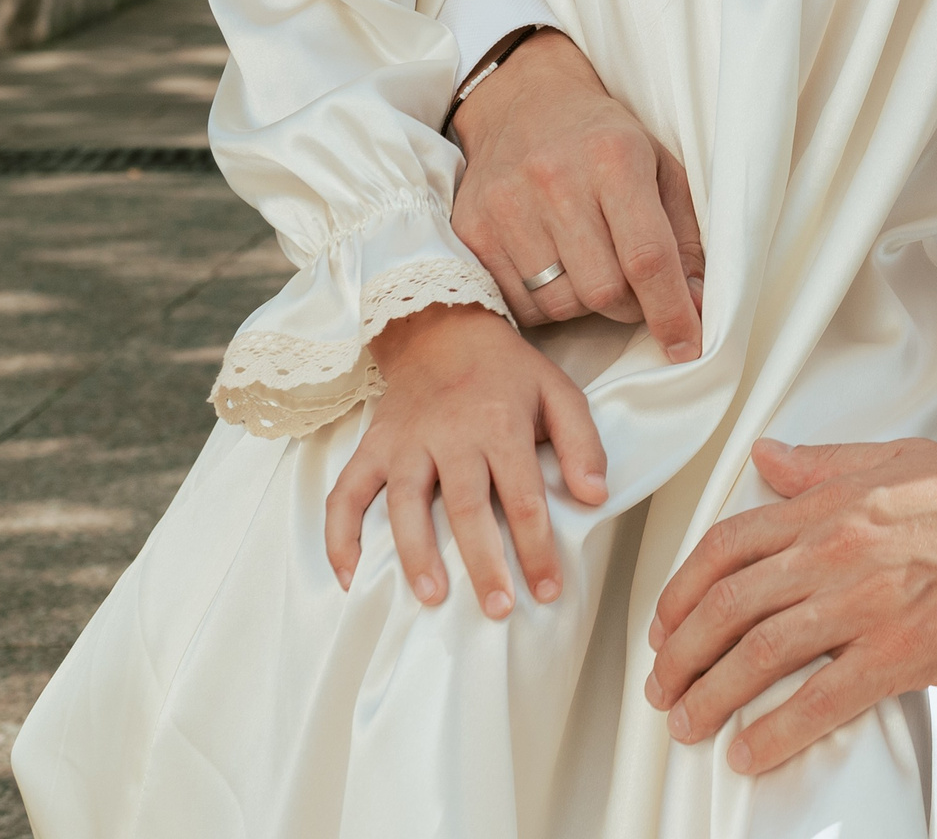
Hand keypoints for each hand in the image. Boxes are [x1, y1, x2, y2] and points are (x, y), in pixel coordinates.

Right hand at [323, 303, 608, 616]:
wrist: (442, 328)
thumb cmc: (506, 371)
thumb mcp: (558, 391)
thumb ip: (582, 442)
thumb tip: (595, 497)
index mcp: (500, 422)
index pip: (523, 495)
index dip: (537, 547)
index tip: (548, 590)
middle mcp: (449, 434)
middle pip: (465, 506)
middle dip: (482, 562)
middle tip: (498, 608)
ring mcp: (405, 441)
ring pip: (404, 503)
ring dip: (415, 554)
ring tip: (431, 597)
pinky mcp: (372, 446)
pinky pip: (347, 493)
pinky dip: (340, 536)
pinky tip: (348, 577)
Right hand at [450, 31, 706, 360]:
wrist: (523, 102)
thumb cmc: (601, 140)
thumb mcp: (659, 167)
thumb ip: (684, 236)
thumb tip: (696, 305)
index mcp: (614, 158)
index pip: (647, 255)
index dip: (671, 311)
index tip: (687, 347)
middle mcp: (556, 180)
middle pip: (604, 289)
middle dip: (629, 305)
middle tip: (632, 287)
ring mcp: (507, 205)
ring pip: (561, 304)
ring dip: (585, 304)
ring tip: (588, 268)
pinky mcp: (472, 229)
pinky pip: (518, 304)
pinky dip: (544, 303)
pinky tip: (552, 269)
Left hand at [644, 437, 936, 774]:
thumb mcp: (896, 457)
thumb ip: (823, 463)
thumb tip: (767, 457)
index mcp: (829, 507)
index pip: (727, 545)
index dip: (681, 589)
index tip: (666, 621)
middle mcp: (834, 553)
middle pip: (728, 605)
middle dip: (680, 652)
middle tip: (663, 685)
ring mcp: (864, 606)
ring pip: (759, 653)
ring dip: (711, 695)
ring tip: (688, 723)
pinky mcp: (900, 654)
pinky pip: (820, 700)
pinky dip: (776, 731)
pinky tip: (750, 751)